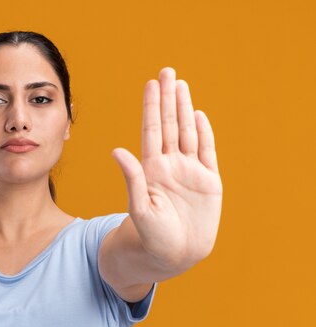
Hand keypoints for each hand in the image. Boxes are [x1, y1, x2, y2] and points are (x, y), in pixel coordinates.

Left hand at [111, 67, 222, 265]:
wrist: (174, 255)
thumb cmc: (151, 236)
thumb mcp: (139, 208)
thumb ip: (132, 179)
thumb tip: (117, 150)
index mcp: (151, 170)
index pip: (151, 131)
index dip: (152, 108)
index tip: (150, 84)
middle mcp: (170, 165)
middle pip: (170, 125)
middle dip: (168, 99)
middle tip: (167, 71)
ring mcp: (190, 172)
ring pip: (188, 133)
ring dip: (185, 109)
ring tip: (181, 85)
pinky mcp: (209, 182)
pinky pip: (207, 152)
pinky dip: (204, 133)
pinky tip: (199, 114)